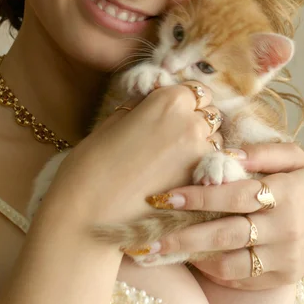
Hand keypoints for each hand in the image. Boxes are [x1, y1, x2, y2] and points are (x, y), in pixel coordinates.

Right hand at [43, 81, 222, 229]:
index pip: (193, 90)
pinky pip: (212, 169)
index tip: (172, 112)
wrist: (88, 214)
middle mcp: (191, 123)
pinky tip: (179, 179)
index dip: (182, 100)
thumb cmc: (92, 164)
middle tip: (173, 136)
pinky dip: (202, 170)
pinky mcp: (201, 185)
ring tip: (173, 161)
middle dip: (195, 120)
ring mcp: (200, 155)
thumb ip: (144, 106)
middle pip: (208, 114)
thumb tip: (155, 101)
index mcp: (169, 100)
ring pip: (214, 141)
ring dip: (202, 145)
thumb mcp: (116, 120)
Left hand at [145, 142, 303, 289]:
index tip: (166, 196)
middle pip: (225, 234)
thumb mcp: (298, 160)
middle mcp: (281, 228)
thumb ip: (263, 153)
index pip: (234, 195)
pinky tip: (194, 260)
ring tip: (162, 251)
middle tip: (148, 239)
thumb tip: (225, 153)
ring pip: (229, 262)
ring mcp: (280, 257)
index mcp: (284, 194)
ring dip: (193, 257)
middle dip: (183, 236)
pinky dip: (215, 271)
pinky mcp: (279, 278)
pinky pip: (241, 277)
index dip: (199, 197)